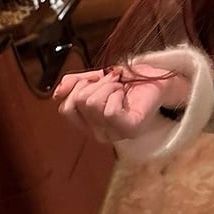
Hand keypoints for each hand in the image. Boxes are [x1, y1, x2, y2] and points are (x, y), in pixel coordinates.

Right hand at [53, 64, 187, 142]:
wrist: (157, 79)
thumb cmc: (130, 81)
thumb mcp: (97, 79)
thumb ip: (76, 84)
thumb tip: (56, 93)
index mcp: (88, 124)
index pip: (65, 108)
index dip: (79, 86)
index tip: (97, 80)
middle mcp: (99, 133)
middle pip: (79, 102)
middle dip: (97, 83)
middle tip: (114, 82)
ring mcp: (114, 134)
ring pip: (93, 104)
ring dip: (109, 86)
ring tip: (121, 87)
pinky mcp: (129, 130)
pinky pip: (109, 111)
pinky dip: (116, 94)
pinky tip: (125, 94)